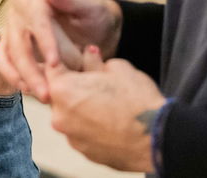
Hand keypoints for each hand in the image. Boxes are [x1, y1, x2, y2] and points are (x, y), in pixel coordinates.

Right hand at [0, 0, 122, 100]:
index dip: (44, 40)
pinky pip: (2, 58)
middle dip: (32, 68)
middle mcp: (20, 2)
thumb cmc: (94, 14)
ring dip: (22, 76)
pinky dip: (10, 75)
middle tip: (48, 93)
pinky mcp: (10, 40)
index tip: (56, 63)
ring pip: (9, 51)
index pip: (36, 15)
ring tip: (42, 96)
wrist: (95, 29)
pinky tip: (27, 89)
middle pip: (19, 38)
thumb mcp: (89, 4)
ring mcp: (13, 21)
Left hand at [45, 58, 164, 174]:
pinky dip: (91, 125)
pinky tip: (110, 121)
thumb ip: (95, 61)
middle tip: (94, 81)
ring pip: (70, 115)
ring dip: (81, 107)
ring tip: (106, 103)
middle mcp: (60, 115)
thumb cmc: (137, 99)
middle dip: (73, 86)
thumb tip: (88, 54)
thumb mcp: (117, 68)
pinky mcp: (84, 151)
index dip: (63, 61)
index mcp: (63, 89)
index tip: (74, 58)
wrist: (155, 139)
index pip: (50, 69)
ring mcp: (71, 137)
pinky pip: (82, 132)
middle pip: (58, 94)